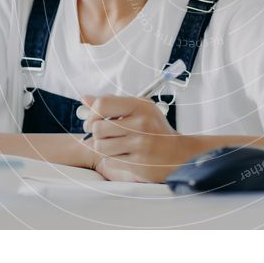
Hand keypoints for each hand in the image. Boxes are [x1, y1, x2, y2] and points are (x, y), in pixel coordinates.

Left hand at [80, 94, 201, 182]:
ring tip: (114, 146)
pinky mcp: (138, 163)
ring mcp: (140, 144)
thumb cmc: (155, 130)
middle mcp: (141, 123)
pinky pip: (109, 160)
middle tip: (104, 135)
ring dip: (103, 147)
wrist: (178, 154)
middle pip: (98, 128)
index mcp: (140, 106)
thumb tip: (85, 99)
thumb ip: (112, 104)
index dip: (92, 114)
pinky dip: (111, 159)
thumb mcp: (139, 110)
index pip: (103, 104)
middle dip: (96, 133)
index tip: (93, 121)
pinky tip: (124, 155)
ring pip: (100, 146)